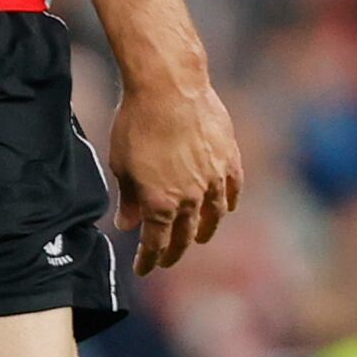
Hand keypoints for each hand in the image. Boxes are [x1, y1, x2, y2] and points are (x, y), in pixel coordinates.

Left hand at [108, 75, 244, 273]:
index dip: (149, 259)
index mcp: (160, 204)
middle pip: (186, 235)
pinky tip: (227, 207)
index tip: (144, 268)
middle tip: (167, 259)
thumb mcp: (122, 165)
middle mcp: (190, 198)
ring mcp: (213, 179)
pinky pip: (233, 189)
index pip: (156, 243)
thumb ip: (129, 200)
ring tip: (201, 237)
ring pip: (214, 215)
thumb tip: (128, 225)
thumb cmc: (137, 124)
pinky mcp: (230, 159)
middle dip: (174, 251)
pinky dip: (230, 202)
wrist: (169, 88)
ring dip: (206, 230)